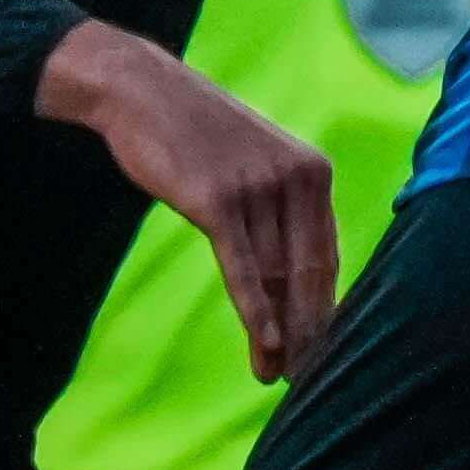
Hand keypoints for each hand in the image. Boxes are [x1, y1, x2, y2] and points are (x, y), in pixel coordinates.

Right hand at [39, 20, 336, 373]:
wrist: (141, 92)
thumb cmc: (195, 135)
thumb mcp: (252, 166)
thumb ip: (277, 211)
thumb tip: (288, 271)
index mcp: (314, 173)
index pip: (328, 255)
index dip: (326, 307)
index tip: (326, 348)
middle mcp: (298, 179)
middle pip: (310, 273)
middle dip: (311, 331)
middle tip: (311, 377)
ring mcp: (259, 188)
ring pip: (277, 277)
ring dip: (281, 334)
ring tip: (279, 376)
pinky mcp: (219, 199)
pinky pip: (244, 268)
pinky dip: (258, 311)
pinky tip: (268, 345)